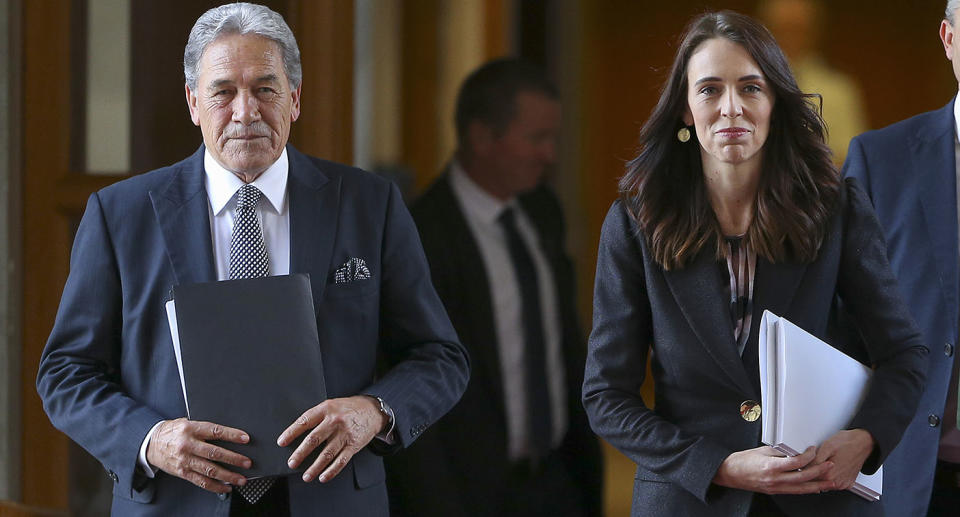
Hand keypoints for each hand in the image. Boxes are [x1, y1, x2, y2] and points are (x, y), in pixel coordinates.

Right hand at [145, 418, 250, 492]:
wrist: (150, 443)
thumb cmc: (172, 432)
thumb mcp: (186, 422)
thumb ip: (203, 428)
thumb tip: (227, 433)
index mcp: (190, 429)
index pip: (215, 431)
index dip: (231, 435)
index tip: (245, 439)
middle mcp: (188, 445)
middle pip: (215, 453)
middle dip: (234, 459)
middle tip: (247, 463)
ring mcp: (184, 460)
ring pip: (210, 470)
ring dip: (228, 476)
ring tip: (241, 479)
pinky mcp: (182, 472)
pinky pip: (201, 481)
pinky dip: (215, 486)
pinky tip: (226, 487)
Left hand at [278, 395, 387, 482]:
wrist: (372, 410)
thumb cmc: (348, 408)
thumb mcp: (331, 405)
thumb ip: (317, 416)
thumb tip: (296, 433)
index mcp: (326, 409)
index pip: (305, 421)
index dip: (291, 432)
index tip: (282, 442)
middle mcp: (335, 421)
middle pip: (314, 439)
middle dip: (301, 453)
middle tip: (292, 463)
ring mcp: (345, 434)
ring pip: (327, 454)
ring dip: (315, 467)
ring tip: (306, 476)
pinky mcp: (354, 445)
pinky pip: (341, 461)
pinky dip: (331, 471)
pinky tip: (323, 477)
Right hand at [713, 446, 835, 493]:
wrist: (730, 473)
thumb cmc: (742, 461)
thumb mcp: (762, 451)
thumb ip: (780, 452)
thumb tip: (794, 450)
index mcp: (771, 466)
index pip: (796, 462)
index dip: (807, 456)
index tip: (812, 450)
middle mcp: (775, 479)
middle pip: (803, 477)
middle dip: (819, 472)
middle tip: (830, 465)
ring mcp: (776, 487)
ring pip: (802, 488)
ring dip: (818, 485)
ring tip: (830, 482)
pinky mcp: (775, 491)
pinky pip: (795, 491)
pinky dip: (806, 490)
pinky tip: (815, 488)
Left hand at [809, 429, 874, 489]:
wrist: (863, 443)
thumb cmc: (846, 442)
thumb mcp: (826, 446)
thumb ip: (814, 460)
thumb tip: (804, 466)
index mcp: (828, 474)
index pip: (808, 477)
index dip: (803, 468)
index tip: (802, 462)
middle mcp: (836, 482)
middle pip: (816, 481)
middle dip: (812, 472)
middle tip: (814, 460)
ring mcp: (843, 484)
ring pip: (824, 484)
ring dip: (821, 475)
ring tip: (825, 461)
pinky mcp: (848, 483)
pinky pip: (834, 483)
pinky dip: (831, 477)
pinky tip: (832, 467)